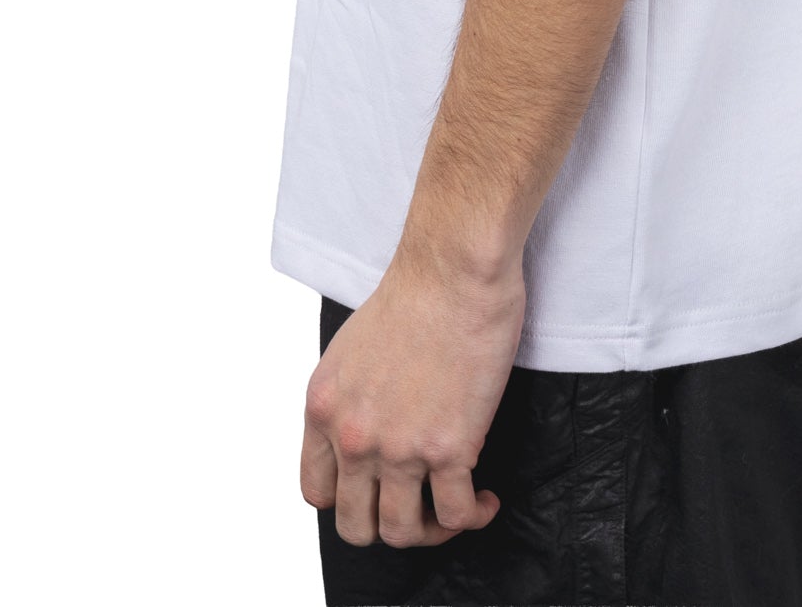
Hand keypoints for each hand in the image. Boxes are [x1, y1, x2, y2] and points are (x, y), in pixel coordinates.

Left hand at [301, 245, 525, 547]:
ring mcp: (399, 447)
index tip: (377, 491)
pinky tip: (484, 500)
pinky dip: (473, 517)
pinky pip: (456, 514)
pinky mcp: (448, 447)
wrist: (453, 269)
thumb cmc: (415, 292)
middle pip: (356, 525)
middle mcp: (353, 436)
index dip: (349, 500)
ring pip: (404, 532)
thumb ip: (351, 400)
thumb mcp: (351, 348)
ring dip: (431, 531)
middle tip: (418, 506)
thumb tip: (373, 432)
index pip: (316, 491)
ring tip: (454, 508)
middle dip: (388, 523)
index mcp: (322, 408)